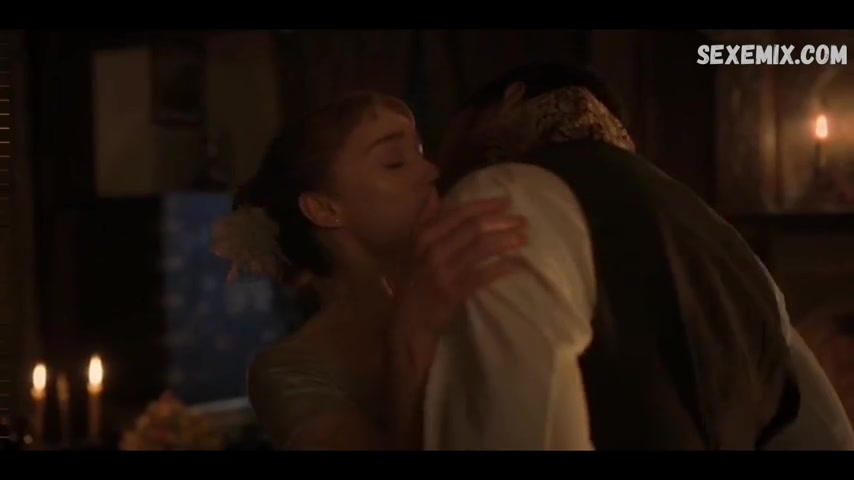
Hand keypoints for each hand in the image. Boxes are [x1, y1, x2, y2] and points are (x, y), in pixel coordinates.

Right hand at [389, 197, 527, 363]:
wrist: (408, 322)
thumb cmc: (413, 283)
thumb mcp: (413, 248)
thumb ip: (424, 220)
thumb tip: (434, 193)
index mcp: (424, 236)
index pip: (459, 213)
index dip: (485, 206)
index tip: (507, 202)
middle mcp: (433, 250)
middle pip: (473, 228)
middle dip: (501, 221)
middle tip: (523, 220)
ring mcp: (444, 271)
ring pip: (480, 248)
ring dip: (505, 241)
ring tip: (524, 239)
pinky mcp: (454, 292)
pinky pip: (482, 275)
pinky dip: (501, 268)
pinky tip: (515, 264)